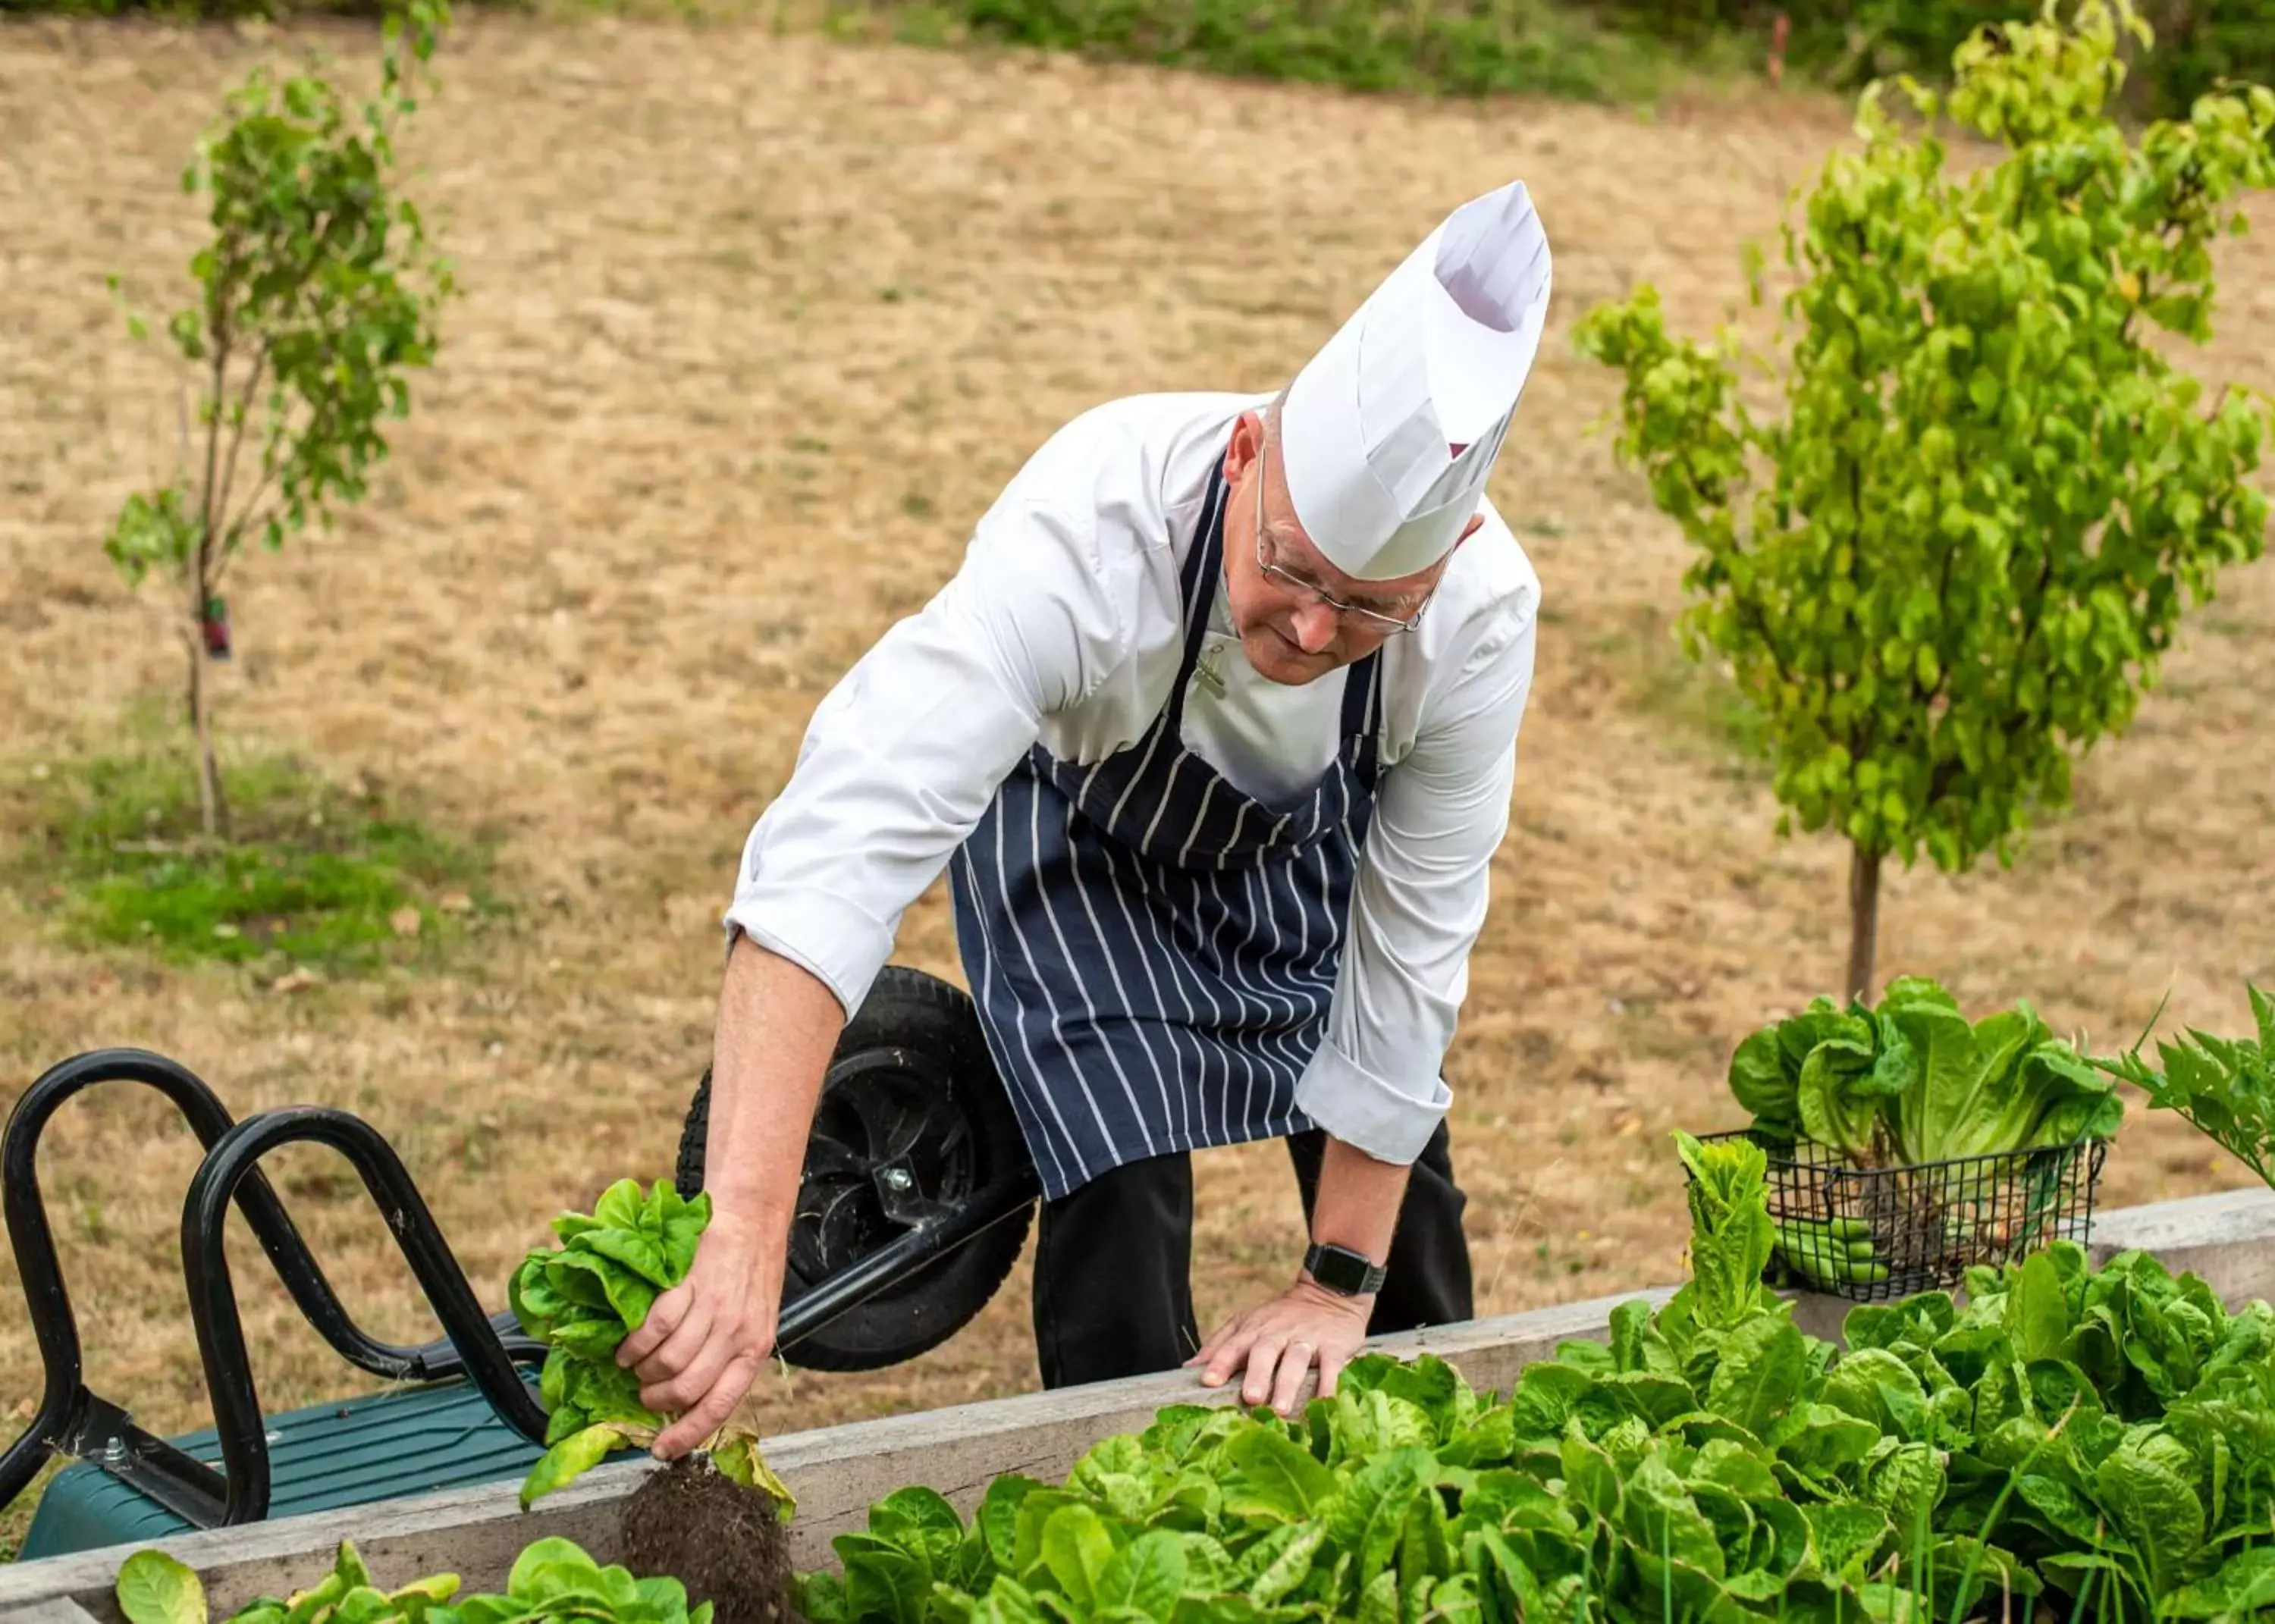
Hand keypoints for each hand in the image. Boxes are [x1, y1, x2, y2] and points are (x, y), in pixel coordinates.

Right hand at [616, 1210, 779, 1457]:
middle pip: (686, 1388)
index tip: (662, 1450)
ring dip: (642, 1372)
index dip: (687, 1435)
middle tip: (644, 1394)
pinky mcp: (690, 1284)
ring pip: (668, 1362)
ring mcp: (714, 1308)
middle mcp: (737, 1333)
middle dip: (656, 1400)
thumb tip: (692, 1398)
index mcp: (755, 1349)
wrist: (751, 1216)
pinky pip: (654, 1327)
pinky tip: (627, 1346)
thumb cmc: (752, 1269)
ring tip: (634, 1367)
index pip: (720, 1406)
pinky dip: (634, 1344)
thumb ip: (731, 1355)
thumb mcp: (756, 1319)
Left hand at [1185, 1279, 1371, 1415]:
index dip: (1221, 1362)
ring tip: (1281, 1410)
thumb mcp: (1248, 1323)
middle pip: (1264, 1352)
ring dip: (1287, 1385)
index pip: (1233, 1345)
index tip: (1208, 1381)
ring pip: (1295, 1361)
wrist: (1329, 1292)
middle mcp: (1278, 1333)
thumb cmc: (1281, 1317)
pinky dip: (1329, 1385)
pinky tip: (1325, 1404)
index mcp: (1254, 1329)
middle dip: (1257, 1375)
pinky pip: (1332, 1366)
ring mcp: (1307, 1339)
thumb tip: (1188, 1368)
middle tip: (1250, 1399)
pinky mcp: (1334, 1346)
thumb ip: (1220, 1345)